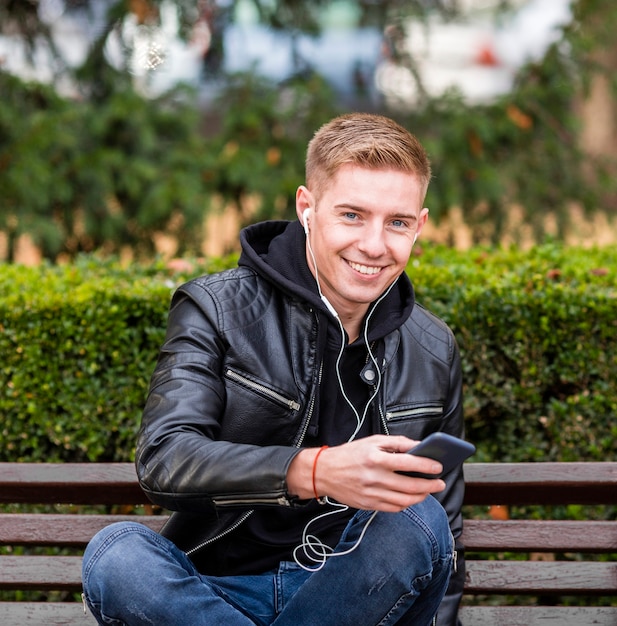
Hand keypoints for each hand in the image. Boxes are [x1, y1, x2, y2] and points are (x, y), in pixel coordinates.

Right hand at [287, 435, 445, 511]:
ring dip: (421, 496)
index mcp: (375, 458)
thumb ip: (396, 443)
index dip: (427, 465)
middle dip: (430, 485)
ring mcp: (371, 493)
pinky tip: (411, 498)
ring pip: (405, 500)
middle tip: (440, 483)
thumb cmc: (350, 454)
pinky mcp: (368, 505)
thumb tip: (418, 446)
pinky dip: (406, 504)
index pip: (408, 462)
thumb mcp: (372, 441)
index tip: (439, 467)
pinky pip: (393, 508)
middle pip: (410, 485)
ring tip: (428, 491)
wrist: (324, 472)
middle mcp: (374, 477)